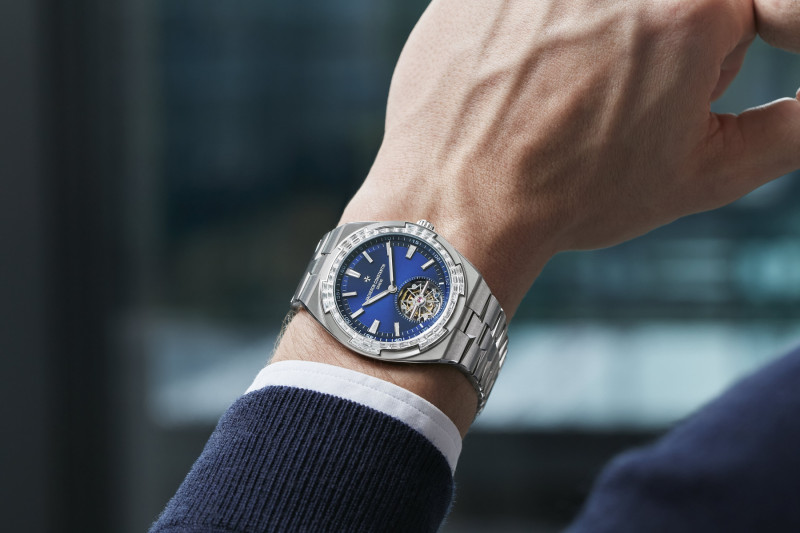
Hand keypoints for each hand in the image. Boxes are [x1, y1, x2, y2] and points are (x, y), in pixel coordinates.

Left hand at [342, 0, 799, 316]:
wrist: (457, 203)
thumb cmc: (571, 195)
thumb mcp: (702, 175)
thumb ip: (787, 132)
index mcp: (689, 8)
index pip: (745, 13)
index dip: (714, 61)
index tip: (680, 92)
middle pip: (671, 2)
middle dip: (660, 43)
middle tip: (612, 104)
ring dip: (594, 32)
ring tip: (561, 94)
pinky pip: (534, 2)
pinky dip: (534, 28)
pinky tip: (518, 77)